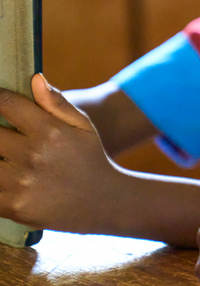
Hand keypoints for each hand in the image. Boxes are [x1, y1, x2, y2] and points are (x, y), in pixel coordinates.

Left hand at [0, 74, 119, 231]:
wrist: (104, 202)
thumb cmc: (90, 159)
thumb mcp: (83, 126)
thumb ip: (57, 103)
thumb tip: (35, 78)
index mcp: (49, 131)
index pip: (6, 104)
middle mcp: (32, 155)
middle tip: (6, 136)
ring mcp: (21, 183)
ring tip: (7, 156)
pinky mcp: (13, 206)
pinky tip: (6, 176)